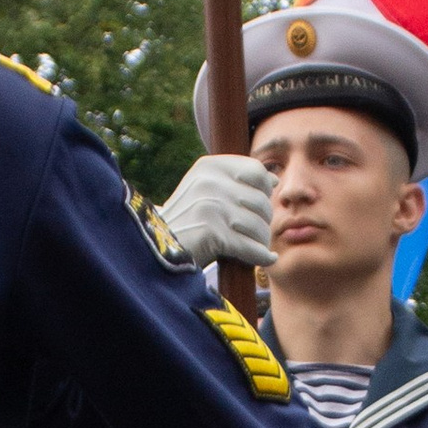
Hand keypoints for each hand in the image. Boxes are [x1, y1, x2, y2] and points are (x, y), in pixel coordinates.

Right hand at [159, 152, 273, 268]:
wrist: (154, 252)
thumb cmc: (185, 225)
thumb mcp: (205, 193)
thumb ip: (236, 184)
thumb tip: (273, 180)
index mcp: (207, 167)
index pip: (256, 171)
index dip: (264, 192)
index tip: (256, 207)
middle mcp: (208, 182)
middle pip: (261, 201)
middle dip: (264, 222)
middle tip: (255, 235)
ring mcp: (210, 206)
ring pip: (258, 226)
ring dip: (262, 242)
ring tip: (257, 248)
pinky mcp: (211, 233)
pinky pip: (250, 246)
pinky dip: (260, 256)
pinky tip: (265, 259)